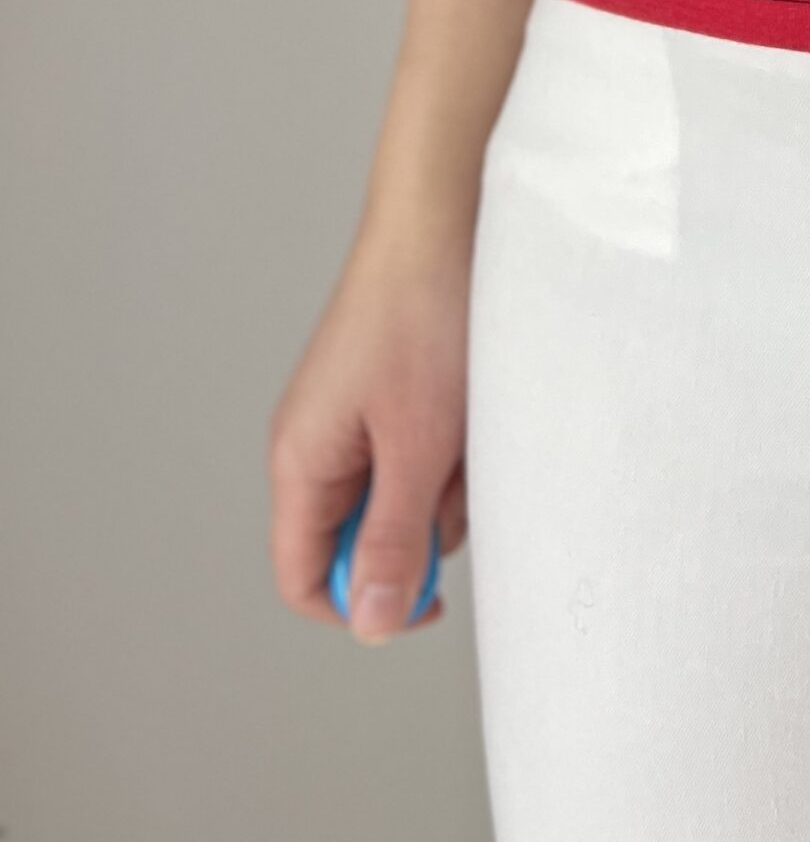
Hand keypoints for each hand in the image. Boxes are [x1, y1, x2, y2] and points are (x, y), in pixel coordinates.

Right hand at [268, 225, 472, 643]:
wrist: (447, 218)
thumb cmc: (426, 320)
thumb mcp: (417, 446)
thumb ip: (393, 539)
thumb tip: (372, 623)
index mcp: (301, 462)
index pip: (305, 577)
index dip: (362, 605)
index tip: (430, 599)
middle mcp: (318, 443)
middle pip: (365, 537)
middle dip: (422, 523)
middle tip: (458, 474)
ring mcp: (358, 415)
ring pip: (407, 492)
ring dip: (449, 475)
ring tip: (470, 418)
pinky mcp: (395, 391)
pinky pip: (427, 448)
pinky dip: (458, 438)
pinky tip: (476, 399)